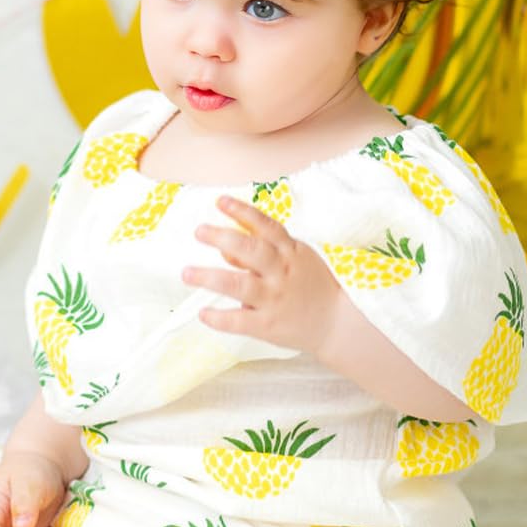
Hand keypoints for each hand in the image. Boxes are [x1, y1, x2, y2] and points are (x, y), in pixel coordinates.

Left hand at [183, 194, 341, 353]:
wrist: (339, 323)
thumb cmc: (312, 285)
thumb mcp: (297, 258)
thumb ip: (264, 249)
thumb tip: (225, 248)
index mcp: (290, 252)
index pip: (266, 226)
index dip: (242, 212)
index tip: (220, 202)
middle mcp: (281, 272)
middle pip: (251, 250)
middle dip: (223, 238)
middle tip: (200, 231)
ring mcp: (274, 298)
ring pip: (240, 285)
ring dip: (210, 277)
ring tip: (188, 273)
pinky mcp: (268, 325)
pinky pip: (240, 320)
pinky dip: (220, 318)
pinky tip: (204, 313)